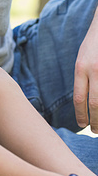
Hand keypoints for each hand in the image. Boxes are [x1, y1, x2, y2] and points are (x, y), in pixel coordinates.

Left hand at [73, 6, 97, 132]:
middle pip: (95, 104)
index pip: (80, 98)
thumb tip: (83, 101)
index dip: (80, 114)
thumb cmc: (93, 44)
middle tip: (95, 131)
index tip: (82, 125)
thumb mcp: (82, 58)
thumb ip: (82, 77)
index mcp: (81, 67)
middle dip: (95, 121)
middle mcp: (95, 70)